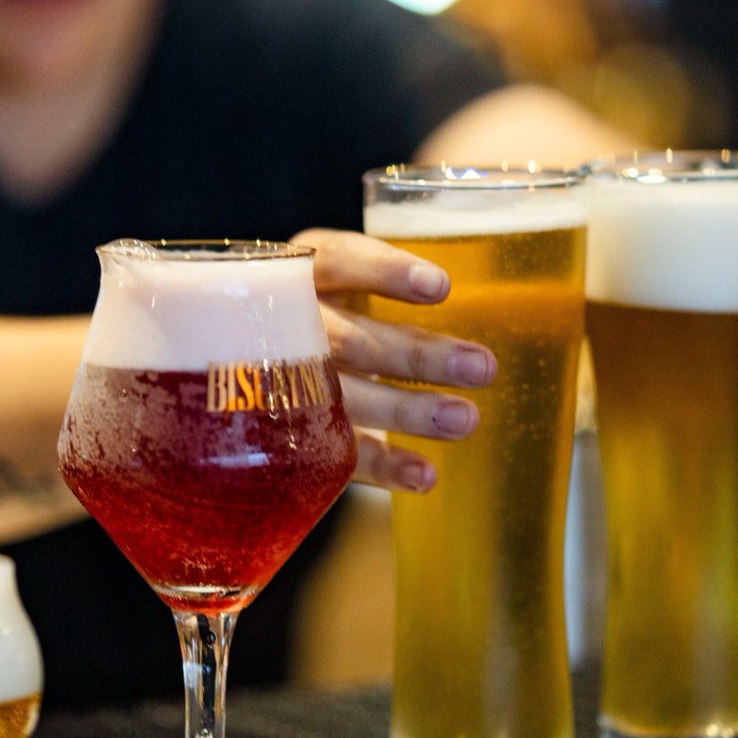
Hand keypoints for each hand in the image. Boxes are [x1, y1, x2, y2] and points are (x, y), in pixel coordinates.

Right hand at [293, 228, 495, 492]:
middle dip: (416, 355)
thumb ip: (384, 280)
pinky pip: (331, 452)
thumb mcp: (333, 278)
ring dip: (404, 412)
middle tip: (481, 367)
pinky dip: (380, 466)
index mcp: (300, 271)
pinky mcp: (283, 433)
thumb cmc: (311, 306)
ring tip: (466, 420)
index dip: (386, 273)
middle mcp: (283, 323)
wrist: (230, 355)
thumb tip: (508, 290)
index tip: (441, 288)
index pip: (340, 261)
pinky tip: (425, 476)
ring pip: (341, 398)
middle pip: (349, 339)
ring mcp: (276, 381)